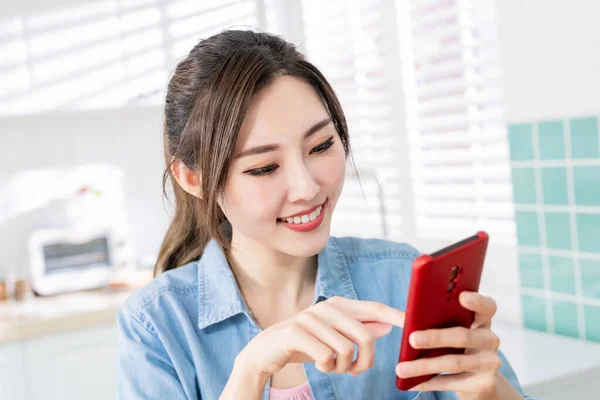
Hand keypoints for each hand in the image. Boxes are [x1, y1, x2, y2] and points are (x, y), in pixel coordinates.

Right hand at [236, 296, 404, 381]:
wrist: (265, 351)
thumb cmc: (304, 344)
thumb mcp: (334, 338)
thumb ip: (358, 329)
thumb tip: (387, 325)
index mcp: (338, 306)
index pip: (373, 308)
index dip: (394, 315)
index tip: (413, 323)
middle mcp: (326, 307)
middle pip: (364, 335)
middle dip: (365, 360)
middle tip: (357, 371)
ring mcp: (310, 318)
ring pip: (345, 349)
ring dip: (342, 367)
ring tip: (332, 367)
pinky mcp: (296, 332)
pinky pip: (326, 356)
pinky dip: (326, 368)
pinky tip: (319, 365)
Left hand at [395, 292, 508, 399]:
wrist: (481, 383)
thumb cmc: (459, 348)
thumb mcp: (454, 332)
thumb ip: (441, 322)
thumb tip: (408, 319)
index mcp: (482, 321)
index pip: (487, 307)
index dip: (477, 300)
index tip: (461, 296)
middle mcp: (490, 340)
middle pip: (463, 336)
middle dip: (435, 337)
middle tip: (412, 339)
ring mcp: (490, 363)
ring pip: (454, 362)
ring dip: (424, 365)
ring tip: (400, 368)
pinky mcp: (484, 384)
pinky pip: (451, 382)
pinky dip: (429, 382)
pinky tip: (411, 382)